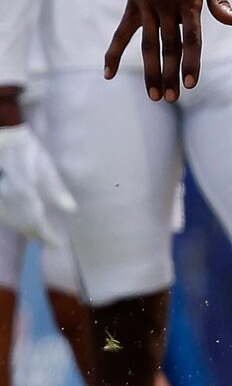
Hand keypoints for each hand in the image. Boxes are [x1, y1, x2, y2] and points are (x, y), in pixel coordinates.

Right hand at [0, 123, 75, 248]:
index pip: (38, 223)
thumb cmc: (25, 149)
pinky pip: (5, 212)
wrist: (0, 138)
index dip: (48, 236)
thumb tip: (71, 209)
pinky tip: (20, 220)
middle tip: (49, 242)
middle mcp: (10, 202)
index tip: (58, 246)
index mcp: (26, 198)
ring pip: (12, 220)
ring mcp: (0, 199)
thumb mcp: (44, 165)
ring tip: (37, 235)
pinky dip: (14, 219)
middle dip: (36, 235)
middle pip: (23, 225)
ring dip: (25, 229)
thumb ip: (56, 188)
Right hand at [105, 0, 231, 100]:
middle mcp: (165, 5)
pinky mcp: (133, 3)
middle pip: (168, 46)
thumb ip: (220, 1)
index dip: (191, 62)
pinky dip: (113, 52)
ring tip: (153, 94)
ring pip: (147, 44)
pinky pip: (122, 32)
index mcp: (188, 0)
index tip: (192, 83)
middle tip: (172, 98)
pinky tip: (108, 73)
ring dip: (149, 71)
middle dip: (170, 74)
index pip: (191, 39)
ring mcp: (146, 5)